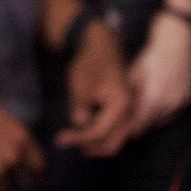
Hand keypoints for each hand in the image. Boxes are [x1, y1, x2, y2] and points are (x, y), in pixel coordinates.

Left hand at [57, 17, 138, 157]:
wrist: (101, 44)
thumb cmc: (90, 61)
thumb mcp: (80, 84)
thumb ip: (81, 107)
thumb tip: (79, 124)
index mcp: (121, 103)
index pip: (99, 132)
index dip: (78, 138)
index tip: (59, 139)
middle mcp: (130, 110)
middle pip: (112, 144)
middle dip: (89, 146)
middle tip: (68, 141)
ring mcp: (130, 110)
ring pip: (115, 140)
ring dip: (95, 143)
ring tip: (75, 137)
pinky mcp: (125, 109)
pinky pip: (115, 131)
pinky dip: (101, 135)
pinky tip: (85, 128)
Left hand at [124, 14, 190, 133]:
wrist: (176, 39)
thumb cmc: (152, 55)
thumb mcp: (135, 74)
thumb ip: (130, 96)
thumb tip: (124, 111)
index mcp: (153, 98)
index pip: (140, 124)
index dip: (131, 128)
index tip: (125, 129)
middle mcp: (169, 103)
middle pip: (152, 123)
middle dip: (143, 121)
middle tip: (135, 116)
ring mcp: (182, 101)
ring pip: (165, 119)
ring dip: (156, 116)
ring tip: (148, 106)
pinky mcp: (190, 96)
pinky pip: (176, 110)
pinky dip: (168, 109)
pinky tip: (162, 98)